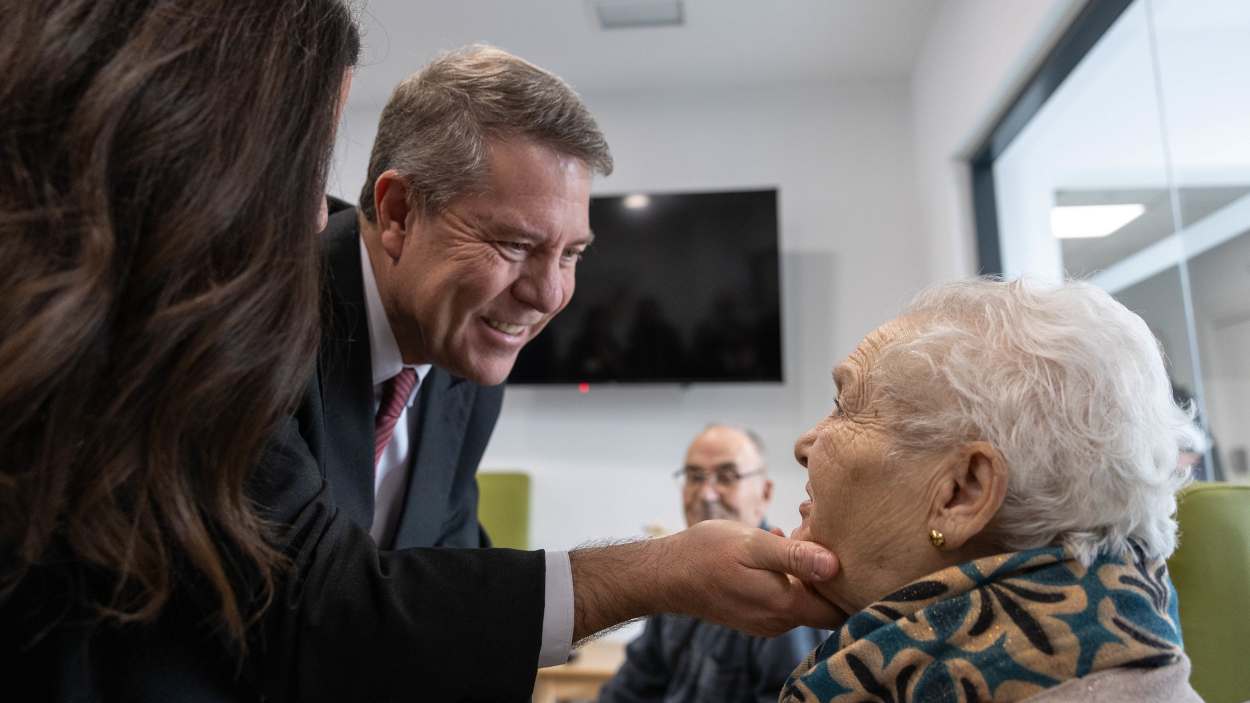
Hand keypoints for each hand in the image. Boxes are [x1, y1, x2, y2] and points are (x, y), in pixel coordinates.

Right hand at [662, 520, 844, 635]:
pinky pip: (783, 600)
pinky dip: (788, 577)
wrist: (665, 574)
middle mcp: (778, 622)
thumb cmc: (706, 553)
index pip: (838, 611)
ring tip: (797, 536)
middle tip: (821, 537)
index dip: (849, 586)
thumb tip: (836, 565)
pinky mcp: (753, 616)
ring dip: (806, 574)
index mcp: (784, 606)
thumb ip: (795, 556)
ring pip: (803, 602)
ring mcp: (764, 622)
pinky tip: (776, 546)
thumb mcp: (752, 544)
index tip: (847, 554)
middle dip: (828, 576)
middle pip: (822, 607)